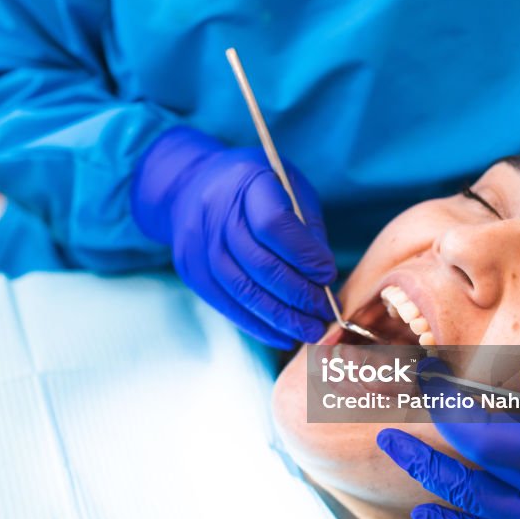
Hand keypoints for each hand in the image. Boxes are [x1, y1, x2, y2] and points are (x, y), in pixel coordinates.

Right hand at [131, 126, 335, 347]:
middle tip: (325, 313)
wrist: (192, 186)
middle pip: (260, 264)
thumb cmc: (255, 189)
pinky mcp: (191, 270)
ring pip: (243, 291)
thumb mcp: (289, 190)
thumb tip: (324, 281)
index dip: (304, 255)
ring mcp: (198, 245)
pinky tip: (283, 335)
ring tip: (310, 330)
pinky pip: (227, 305)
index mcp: (247, 183)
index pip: (274, 225)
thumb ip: (307, 231)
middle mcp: (216, 214)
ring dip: (281, 317)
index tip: (328, 275)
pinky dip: (258, 325)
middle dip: (298, 295)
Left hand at [377, 357, 519, 518]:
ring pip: (478, 511)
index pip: (486, 440)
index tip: (431, 388)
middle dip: (422, 451)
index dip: (448, 415)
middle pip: (470, 477)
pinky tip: (428, 516)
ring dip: (432, 483)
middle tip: (386, 429)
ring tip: (396, 455)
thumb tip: (517, 383)